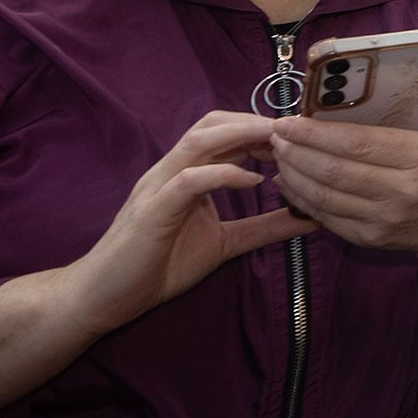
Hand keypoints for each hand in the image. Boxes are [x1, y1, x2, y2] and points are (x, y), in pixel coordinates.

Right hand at [62, 111, 313, 334]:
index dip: (262, 128)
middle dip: (256, 121)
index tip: (301, 135)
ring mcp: (159, 187)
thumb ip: (264, 228)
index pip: (225, 132)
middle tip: (297, 132)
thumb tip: (311, 218)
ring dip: (242, 135)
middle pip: (213, 124)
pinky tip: (253, 181)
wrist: (105, 297)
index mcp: (187, 174)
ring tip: (280, 143)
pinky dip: (222, 174)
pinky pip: (188, 180)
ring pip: (199, 141)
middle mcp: (171, 171)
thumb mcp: (225, 243)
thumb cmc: (160, 266)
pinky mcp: (152, 211)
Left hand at [270, 58, 417, 344]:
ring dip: (294, 175)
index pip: (361, 143)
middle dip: (298, 151)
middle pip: (336, 170)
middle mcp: (403, 191)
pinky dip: (302, 201)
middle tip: (275, 133)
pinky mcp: (373, 238)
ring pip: (326, 196)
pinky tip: (289, 183)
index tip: (291, 120)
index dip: (319, 133)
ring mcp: (386, 219)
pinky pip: (329, 219)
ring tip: (277, 154)